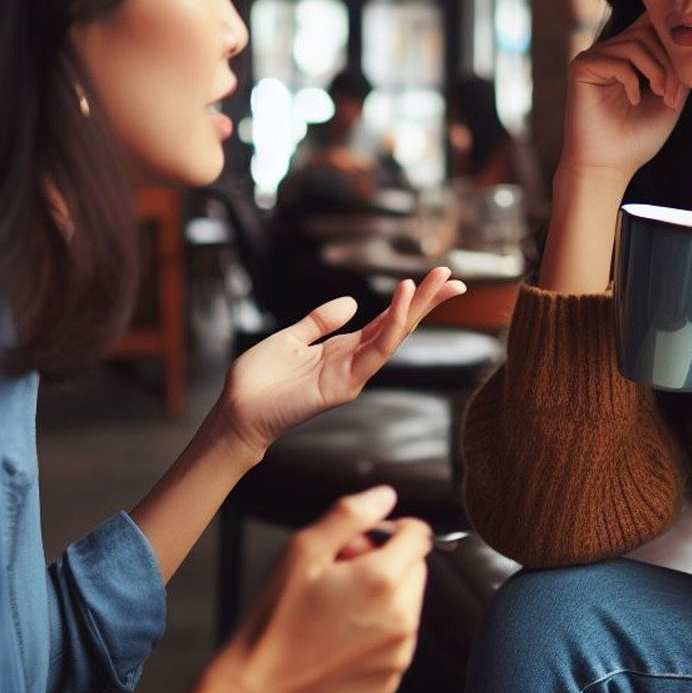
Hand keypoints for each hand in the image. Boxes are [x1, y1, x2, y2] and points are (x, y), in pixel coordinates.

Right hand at [218, 486, 430, 692]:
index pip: (420, 535)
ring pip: (408, 603)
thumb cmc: (274, 618)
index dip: (392, 529)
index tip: (363, 540)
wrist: (257, 688)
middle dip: (386, 561)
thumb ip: (350, 515)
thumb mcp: (303, 550)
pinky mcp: (391, 678)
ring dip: (384, 596)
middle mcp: (402, 619)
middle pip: (416, 568)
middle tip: (340, 573)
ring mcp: (399, 653)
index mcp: (383, 581)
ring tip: (336, 605)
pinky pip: (397, 638)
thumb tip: (386, 496)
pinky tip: (339, 634)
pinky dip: (378, 630)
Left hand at [221, 267, 465, 459]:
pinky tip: (404, 301)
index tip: (435, 281)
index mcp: (342, 348)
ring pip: (395, 336)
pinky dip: (393, 325)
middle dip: (428, 303)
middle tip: (454, 279)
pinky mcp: (345, 385)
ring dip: (418, 308)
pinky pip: (376, 351)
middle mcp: (354, 361)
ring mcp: (353, 374)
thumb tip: (352, 302)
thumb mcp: (290, 338)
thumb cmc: (258, 381)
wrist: (237, 413)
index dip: (411, 301)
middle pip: (399, 326)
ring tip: (438, 281)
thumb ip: (320, 321)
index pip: (386, 321)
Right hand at [561, 12, 686, 184]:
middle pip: (648, 32)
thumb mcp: (670, 97)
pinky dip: (631, 80)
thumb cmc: (638, 137)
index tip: (683, 81)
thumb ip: (679, 67)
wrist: (609, 165)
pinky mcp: (581, 67)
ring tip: (660, 98)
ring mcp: (594, 57)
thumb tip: (690, 39)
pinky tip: (633, 101)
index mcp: (630, 55)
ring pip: (635, 44)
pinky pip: (616, 60)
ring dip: (656, 71)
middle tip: (672, 96)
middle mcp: (611, 50)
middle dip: (669, 63)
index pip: (653, 24)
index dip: (673, 42)